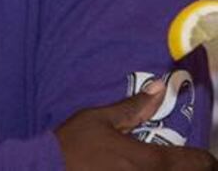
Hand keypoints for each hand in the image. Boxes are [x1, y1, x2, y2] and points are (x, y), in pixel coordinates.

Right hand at [55, 80, 217, 170]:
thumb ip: (133, 107)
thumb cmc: (72, 143)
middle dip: (188, 167)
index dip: (203, 158)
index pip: (195, 163)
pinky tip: (137, 169)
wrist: (47, 167)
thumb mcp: (99, 118)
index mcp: (148, 161)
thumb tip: (158, 88)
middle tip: (178, 159)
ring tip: (159, 165)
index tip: (199, 154)